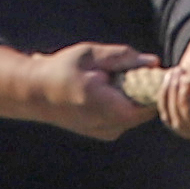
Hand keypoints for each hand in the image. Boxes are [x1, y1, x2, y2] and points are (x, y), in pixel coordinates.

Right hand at [0, 41, 152, 142]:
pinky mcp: (106, 134)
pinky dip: (125, 104)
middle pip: (145, 108)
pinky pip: (127, 117)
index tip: (149, 70)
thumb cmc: (62, 69)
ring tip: (111, 81)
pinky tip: (107, 92)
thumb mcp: (91, 54)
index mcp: (102, 103)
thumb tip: (154, 63)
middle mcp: (106, 124)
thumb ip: (123, 58)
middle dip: (144, 89)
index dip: (154, 86)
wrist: (35, 94)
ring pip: (137, 113)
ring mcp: (106, 132)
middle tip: (128, 71)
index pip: (148, 102)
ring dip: (134, 96)